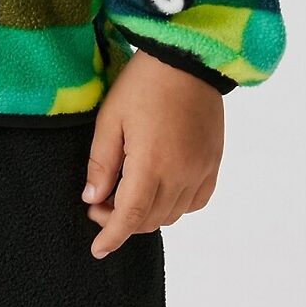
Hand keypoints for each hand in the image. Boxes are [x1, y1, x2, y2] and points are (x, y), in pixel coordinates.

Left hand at [82, 49, 223, 258]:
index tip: (97, 249)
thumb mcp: (111, 117)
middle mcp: (181, 174)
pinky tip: (160, 190)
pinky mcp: (213, 161)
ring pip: (173, 213)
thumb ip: (102, 162)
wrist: (188, 57)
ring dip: (148, 214)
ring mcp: (201, 170)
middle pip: (151, 219)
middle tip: (99, 204)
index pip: (131, 217)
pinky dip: (176, 205)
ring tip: (125, 194)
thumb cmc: (144, 82)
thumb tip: (92, 198)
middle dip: (122, 221)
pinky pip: (196, 200)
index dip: (112, 236)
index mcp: (152, 165)